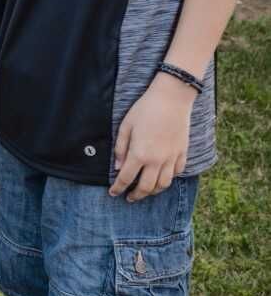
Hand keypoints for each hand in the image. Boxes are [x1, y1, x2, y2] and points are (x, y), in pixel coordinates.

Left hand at [110, 74, 194, 200]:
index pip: (126, 178)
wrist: (171, 98)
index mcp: (139, 154)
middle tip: (129, 197)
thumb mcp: (125, 126)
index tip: (113, 193)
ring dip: (153, 191)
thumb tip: (118, 167)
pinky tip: (162, 177)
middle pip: (146, 187)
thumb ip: (121, 149)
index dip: (118, 188)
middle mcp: (156, 160)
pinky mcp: (182, 152)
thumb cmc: (145, 110)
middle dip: (136, 195)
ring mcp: (171, 157)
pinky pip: (177, 172)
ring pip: (164, 184)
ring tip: (146, 191)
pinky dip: (169, 178)